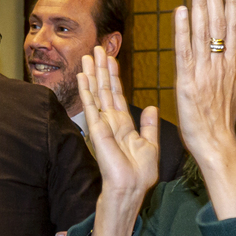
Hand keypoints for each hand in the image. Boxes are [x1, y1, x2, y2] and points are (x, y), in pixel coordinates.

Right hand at [78, 46, 159, 235]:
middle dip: (101, 69)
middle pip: (105, 89)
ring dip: (92, 74)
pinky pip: (91, 106)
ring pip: (97, 93)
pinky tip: (83, 76)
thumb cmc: (141, 173)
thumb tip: (152, 107)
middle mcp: (111, 121)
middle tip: (96, 48)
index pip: (118, 94)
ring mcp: (103, 124)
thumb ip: (149, 125)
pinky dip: (87, 90)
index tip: (111, 58)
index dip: (114, 76)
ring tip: (87, 55)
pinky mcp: (97, 130)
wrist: (132, 187)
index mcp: (124, 124)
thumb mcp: (151, 144)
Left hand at [173, 0, 235, 219]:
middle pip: (218, 23)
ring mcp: (203, 73)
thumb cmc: (221, 125)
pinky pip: (184, 52)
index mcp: (229, 68)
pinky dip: (183, 30)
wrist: (216, 146)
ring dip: (200, 4)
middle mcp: (218, 66)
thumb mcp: (234, 95)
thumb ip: (234, 72)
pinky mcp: (187, 82)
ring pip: (202, 32)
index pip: (231, 28)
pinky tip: (182, 10)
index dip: (231, 3)